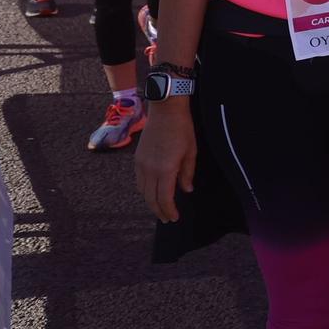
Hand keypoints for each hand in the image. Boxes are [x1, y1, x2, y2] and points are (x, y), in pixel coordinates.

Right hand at [135, 101, 197, 222]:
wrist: (165, 110)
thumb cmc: (182, 129)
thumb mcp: (191, 151)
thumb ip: (187, 173)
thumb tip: (186, 190)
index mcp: (165, 169)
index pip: (164, 198)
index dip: (169, 211)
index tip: (174, 218)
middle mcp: (149, 170)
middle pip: (151, 198)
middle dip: (159, 211)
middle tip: (167, 218)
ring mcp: (141, 164)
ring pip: (143, 191)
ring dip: (151, 202)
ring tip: (160, 208)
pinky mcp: (137, 159)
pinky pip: (139, 181)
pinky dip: (145, 190)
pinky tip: (152, 192)